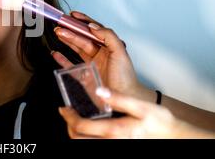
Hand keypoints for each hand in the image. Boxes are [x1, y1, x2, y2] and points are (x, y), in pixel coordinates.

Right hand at [52, 11, 150, 99]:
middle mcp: (99, 54)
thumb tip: (93, 27)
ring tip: (57, 33)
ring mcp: (90, 64)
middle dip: (71, 31)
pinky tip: (56, 53)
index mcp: (108, 47)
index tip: (73, 15)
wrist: (124, 98)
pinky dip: (62, 59)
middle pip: (82, 38)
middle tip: (60, 26)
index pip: (94, 30)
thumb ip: (108, 36)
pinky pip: (70, 66)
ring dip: (66, 40)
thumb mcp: (120, 52)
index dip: (83, 21)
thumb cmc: (125, 77)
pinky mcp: (84, 76)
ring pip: (76, 49)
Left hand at [59, 88, 214, 138]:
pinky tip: (90, 129)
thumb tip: (100, 91)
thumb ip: (119, 98)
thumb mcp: (141, 106)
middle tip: (67, 114)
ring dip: (76, 134)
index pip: (81, 127)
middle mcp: (111, 142)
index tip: (64, 109)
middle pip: (78, 140)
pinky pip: (95, 144)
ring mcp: (114, 146)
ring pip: (85, 144)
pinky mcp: (117, 145)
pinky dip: (87, 137)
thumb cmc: (160, 122)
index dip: (68, 117)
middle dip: (69, 127)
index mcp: (114, 131)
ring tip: (75, 121)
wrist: (174, 137)